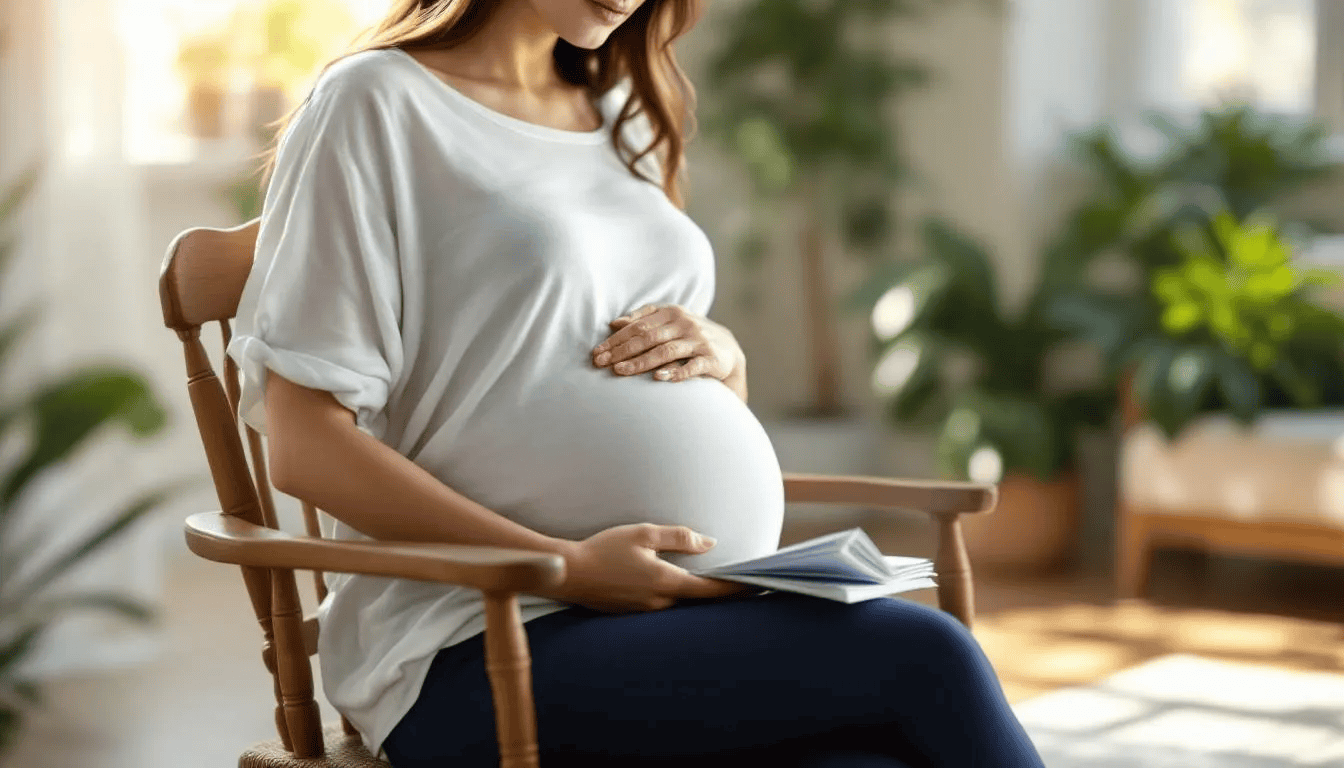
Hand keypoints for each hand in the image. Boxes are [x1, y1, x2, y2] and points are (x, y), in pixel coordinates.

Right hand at [539, 523, 750, 611]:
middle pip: (699, 602)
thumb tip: (710, 544)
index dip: (736, 588)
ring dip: (698, 598)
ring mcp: (646, 612)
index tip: (757, 586)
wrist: (568, 573)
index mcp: (666, 582)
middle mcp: (659, 603)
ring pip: (681, 606)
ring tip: (719, 589)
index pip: (711, 590)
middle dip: (721, 595)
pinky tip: (680, 591)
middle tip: (747, 588)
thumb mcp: (643, 533)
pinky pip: (664, 608)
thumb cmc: (604, 549)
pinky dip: (677, 600)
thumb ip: (679, 538)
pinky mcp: (633, 614)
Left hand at [592, 304, 744, 384]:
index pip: (638, 326)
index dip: (616, 339)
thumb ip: (644, 319)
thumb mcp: (670, 321)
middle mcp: (685, 324)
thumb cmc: (691, 335)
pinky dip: (676, 373)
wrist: (728, 350)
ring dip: (641, 362)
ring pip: (665, 352)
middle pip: (648, 338)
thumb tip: (615, 323)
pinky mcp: (711, 359)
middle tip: (601, 363)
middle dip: (622, 351)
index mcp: (672, 313)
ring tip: (620, 371)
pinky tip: (659, 378)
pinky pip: (691, 367)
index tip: (597, 352)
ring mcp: (698, 341)